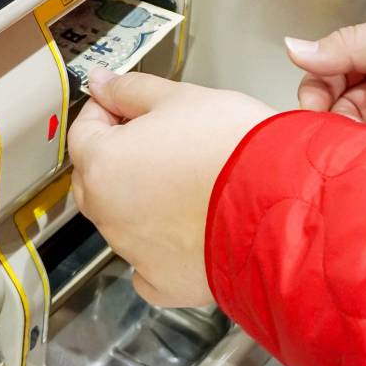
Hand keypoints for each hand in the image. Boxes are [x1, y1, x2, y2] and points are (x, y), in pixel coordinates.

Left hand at [67, 70, 273, 307]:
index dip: (104, 111)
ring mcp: (134, 251)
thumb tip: (102, 83)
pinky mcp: (165, 282)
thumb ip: (130, 90)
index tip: (123, 105)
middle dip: (117, 156)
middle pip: (95, 178)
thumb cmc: (235, 150)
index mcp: (104, 164)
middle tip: (157, 139)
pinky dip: (161, 249)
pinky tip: (187, 228)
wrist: (283, 203)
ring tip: (187, 179)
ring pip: (122, 219)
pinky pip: (148, 265)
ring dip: (140, 199)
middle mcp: (109, 214)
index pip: (83, 131)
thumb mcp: (180, 98)